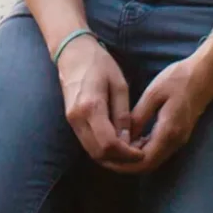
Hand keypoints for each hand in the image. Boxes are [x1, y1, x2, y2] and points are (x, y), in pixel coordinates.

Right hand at [55, 36, 146, 169]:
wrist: (72, 52)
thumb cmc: (99, 63)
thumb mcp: (119, 85)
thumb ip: (122, 114)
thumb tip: (127, 140)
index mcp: (91, 107)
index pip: (109, 144)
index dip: (127, 154)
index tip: (142, 153)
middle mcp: (77, 118)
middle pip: (98, 153)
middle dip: (120, 160)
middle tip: (138, 154)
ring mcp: (71, 121)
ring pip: (91, 151)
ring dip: (111, 157)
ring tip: (131, 150)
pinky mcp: (71, 121)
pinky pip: (88, 142)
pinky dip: (103, 149)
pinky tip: (118, 143)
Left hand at [111, 39, 212, 173]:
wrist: (206, 73)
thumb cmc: (179, 79)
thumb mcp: (154, 94)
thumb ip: (138, 117)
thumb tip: (122, 137)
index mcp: (169, 132)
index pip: (144, 161)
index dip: (124, 165)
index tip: (105, 159)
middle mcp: (175, 141)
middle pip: (148, 165)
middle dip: (125, 165)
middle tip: (104, 157)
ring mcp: (179, 139)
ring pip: (153, 159)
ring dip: (133, 159)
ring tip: (112, 150)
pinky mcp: (179, 133)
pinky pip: (158, 149)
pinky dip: (142, 150)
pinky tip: (129, 140)